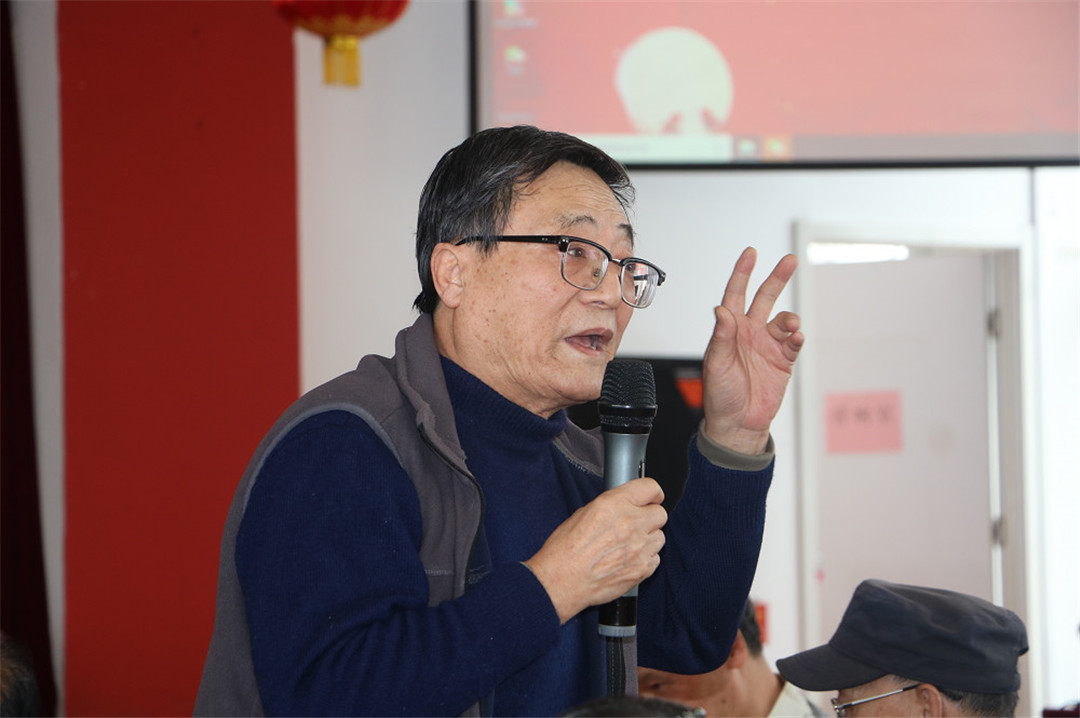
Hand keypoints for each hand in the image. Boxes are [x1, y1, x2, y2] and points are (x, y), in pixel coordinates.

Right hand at [523, 478, 666, 623]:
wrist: (562, 581)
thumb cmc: (565, 549)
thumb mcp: (583, 513)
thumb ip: (611, 506)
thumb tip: (624, 506)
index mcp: (614, 504)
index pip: (650, 488)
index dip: (652, 493)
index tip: (653, 497)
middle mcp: (630, 523)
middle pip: (660, 514)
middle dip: (650, 517)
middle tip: (638, 523)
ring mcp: (639, 548)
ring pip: (660, 537)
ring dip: (648, 538)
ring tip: (629, 544)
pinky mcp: (642, 569)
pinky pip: (655, 558)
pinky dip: (645, 558)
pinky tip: (628, 559)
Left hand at [702, 247, 803, 453]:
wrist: (738, 423)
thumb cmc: (720, 395)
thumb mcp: (716, 365)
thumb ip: (721, 338)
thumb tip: (721, 310)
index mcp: (729, 330)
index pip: (735, 294)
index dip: (742, 273)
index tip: (751, 253)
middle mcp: (749, 333)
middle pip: (765, 298)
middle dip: (777, 278)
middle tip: (790, 260)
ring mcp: (767, 345)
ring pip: (783, 320)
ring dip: (789, 318)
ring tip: (792, 325)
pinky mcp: (783, 361)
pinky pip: (793, 342)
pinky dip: (797, 337)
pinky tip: (796, 338)